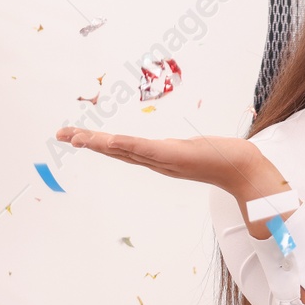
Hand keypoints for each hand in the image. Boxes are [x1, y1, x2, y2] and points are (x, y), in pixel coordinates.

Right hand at [53, 127, 287, 204]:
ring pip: (124, 150)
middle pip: (115, 151)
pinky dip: (126, 145)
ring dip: (99, 144)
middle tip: (60, 134)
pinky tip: (109, 140)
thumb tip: (171, 147)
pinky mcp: (174, 156)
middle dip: (87, 142)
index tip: (74, 136)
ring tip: (75, 137)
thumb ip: (179, 150)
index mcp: (157, 158)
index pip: (121, 150)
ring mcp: (164, 160)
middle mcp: (156, 161)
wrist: (243, 170)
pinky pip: (146, 149)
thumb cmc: (222, 159)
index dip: (97, 144)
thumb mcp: (193, 150)